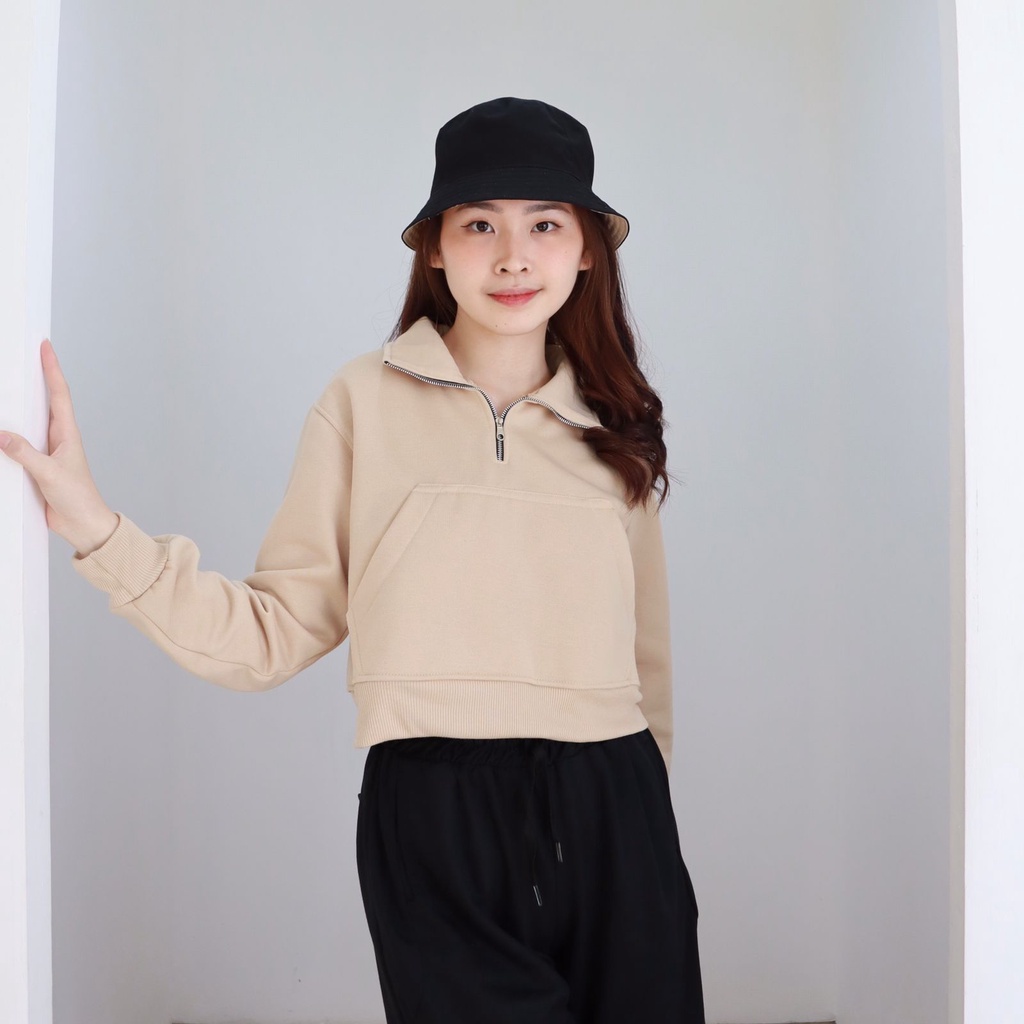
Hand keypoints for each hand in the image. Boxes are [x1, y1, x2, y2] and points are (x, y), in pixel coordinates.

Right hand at [0, 339, 118, 554]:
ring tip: (9, 384)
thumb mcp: (49, 474)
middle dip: (37, 378)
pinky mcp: (36, 465)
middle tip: (26, 355)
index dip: (52, 369)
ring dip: (20, 404)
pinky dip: (8, 435)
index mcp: (67, 434)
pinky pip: (18, 444)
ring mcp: (47, 451)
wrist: (83, 525)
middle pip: (44, 401)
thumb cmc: (78, 499)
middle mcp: (58, 438)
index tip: (46, 347)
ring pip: (30, 421)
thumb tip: (0, 434)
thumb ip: (25, 454)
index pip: (59, 394)